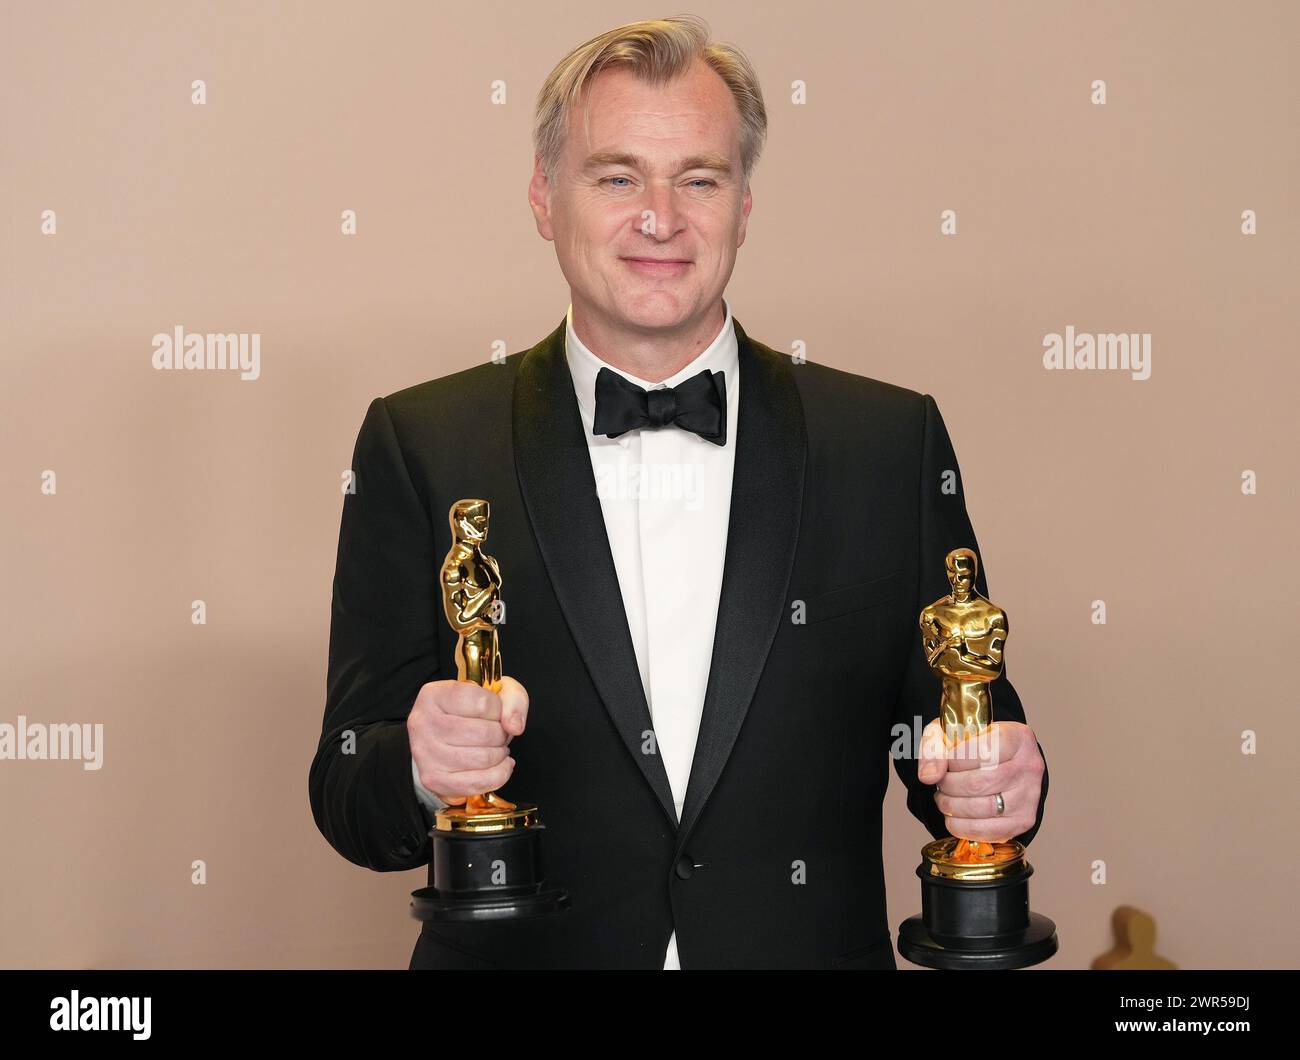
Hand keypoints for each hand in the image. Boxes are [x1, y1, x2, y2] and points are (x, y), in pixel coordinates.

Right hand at [407, 675, 528, 804]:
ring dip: (500, 754)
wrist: (442, 735)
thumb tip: (514, 726)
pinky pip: (477, 783)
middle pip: (484, 733)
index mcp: (434, 695)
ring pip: (483, 759)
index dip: (498, 710)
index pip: (481, 702)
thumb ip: (512, 700)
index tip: (495, 713)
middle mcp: (423, 723)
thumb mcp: (494, 692)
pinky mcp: (433, 779)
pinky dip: (498, 775)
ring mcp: (426, 753)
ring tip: (496, 748)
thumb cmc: (469, 711)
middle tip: (498, 733)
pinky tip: (500, 765)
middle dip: (501, 735)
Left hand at [916, 718, 1043, 842]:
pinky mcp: (1024, 820)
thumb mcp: (951, 733)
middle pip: (978, 783)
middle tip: (941, 783)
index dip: (953, 760)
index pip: (981, 751)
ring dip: (952, 807)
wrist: (1001, 763)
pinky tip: (954, 816)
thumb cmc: (976, 745)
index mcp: (1016, 738)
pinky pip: (988, 831)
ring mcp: (1029, 796)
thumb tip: (928, 776)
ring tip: (945, 798)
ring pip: (982, 808)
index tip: (945, 762)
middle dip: (948, 786)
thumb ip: (934, 747)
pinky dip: (962, 827)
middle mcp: (1029, 766)